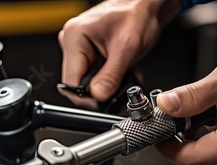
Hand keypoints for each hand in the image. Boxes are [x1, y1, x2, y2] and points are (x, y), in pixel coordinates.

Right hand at [58, 0, 179, 107]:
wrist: (145, 6)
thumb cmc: (136, 15)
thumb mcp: (126, 49)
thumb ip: (112, 75)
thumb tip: (99, 95)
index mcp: (75, 37)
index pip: (70, 82)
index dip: (87, 97)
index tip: (103, 103)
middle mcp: (72, 42)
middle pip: (78, 83)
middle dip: (101, 89)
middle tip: (121, 87)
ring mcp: (80, 47)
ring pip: (89, 81)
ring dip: (108, 83)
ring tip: (125, 74)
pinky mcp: (89, 52)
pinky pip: (95, 74)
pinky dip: (110, 77)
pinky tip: (123, 70)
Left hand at [156, 30, 216, 164]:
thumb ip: (194, 95)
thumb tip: (167, 107)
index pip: (194, 157)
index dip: (170, 148)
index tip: (158, 136)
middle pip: (206, 161)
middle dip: (184, 144)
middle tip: (171, 124)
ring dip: (201, 141)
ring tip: (192, 117)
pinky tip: (216, 117)